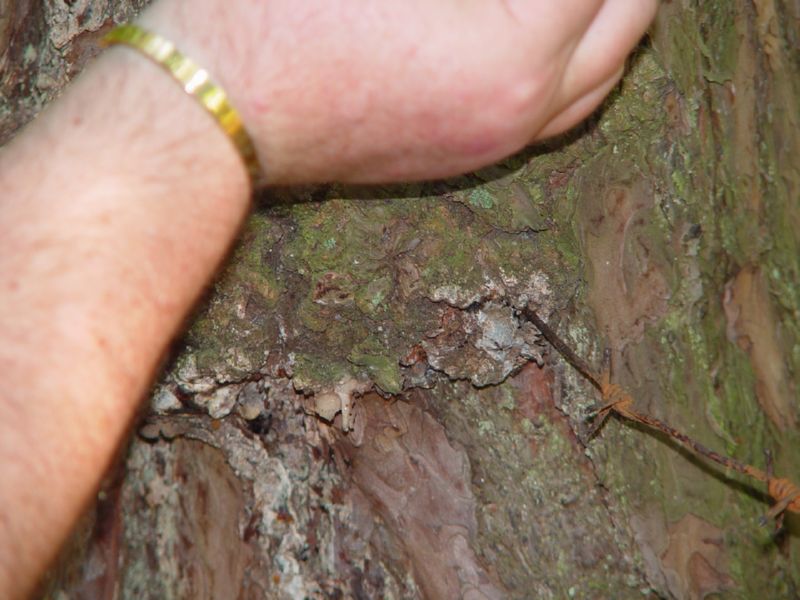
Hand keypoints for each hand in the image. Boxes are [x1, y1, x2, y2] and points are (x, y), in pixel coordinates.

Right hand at [141, 0, 657, 183]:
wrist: (219, 113)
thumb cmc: (279, 15)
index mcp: (515, 52)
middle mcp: (522, 111)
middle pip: (626, 22)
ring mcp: (497, 145)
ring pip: (601, 81)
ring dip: (614, 16)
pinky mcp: (469, 159)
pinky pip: (557, 115)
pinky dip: (579, 65)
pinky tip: (565, 29)